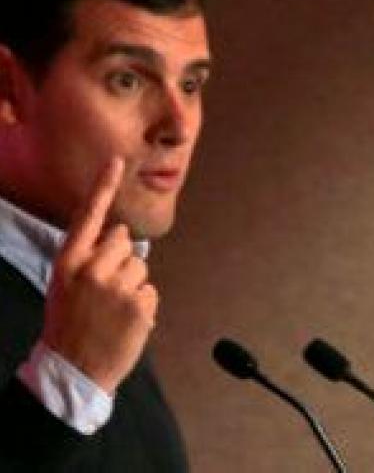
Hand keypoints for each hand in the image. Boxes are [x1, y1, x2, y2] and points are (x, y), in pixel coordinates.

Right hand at [40, 157, 158, 393]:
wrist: (72, 371)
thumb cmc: (70, 324)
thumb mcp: (66, 285)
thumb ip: (90, 258)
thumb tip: (120, 237)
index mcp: (68, 261)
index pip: (88, 216)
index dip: (103, 186)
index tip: (117, 159)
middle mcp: (91, 268)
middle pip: (125, 240)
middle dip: (121, 259)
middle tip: (102, 291)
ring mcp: (116, 285)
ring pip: (141, 265)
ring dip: (133, 284)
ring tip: (111, 310)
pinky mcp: (139, 303)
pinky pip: (150, 290)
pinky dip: (142, 305)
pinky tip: (123, 322)